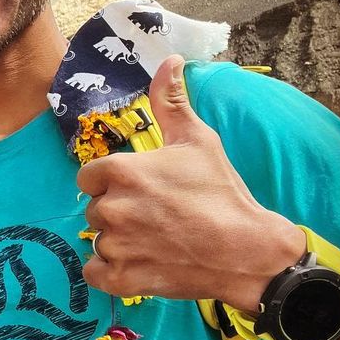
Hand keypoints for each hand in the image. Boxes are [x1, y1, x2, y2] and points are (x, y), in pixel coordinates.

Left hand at [78, 55, 305, 310]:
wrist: (249, 252)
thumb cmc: (222, 193)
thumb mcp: (198, 140)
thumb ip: (171, 101)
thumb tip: (169, 60)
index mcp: (121, 172)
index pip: (89, 176)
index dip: (110, 182)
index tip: (138, 189)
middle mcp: (110, 208)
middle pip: (95, 208)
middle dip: (118, 211)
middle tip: (156, 216)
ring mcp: (115, 246)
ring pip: (98, 240)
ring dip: (119, 242)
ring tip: (155, 240)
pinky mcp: (123, 279)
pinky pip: (96, 273)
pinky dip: (111, 272)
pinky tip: (138, 264)